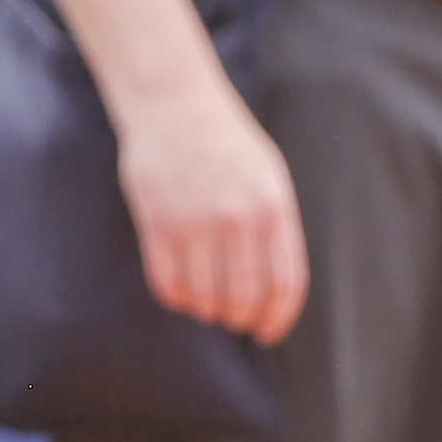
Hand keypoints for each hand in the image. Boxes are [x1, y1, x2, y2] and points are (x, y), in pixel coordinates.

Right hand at [116, 76, 308, 344]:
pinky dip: (177, 299)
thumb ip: (276, 229)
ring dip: (208, 311)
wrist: (177, 109)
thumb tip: (276, 288)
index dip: (278, 318)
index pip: (284, 283)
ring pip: (204, 298)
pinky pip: (167, 285)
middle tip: (236, 322)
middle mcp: (238, 219)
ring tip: (210, 305)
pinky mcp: (157, 224)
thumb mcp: (271, 180)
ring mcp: (195, 223)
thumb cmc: (229, 146)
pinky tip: (184, 293)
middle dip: (241, 320)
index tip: (269, 332)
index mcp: (274, 208)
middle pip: (243, 298)